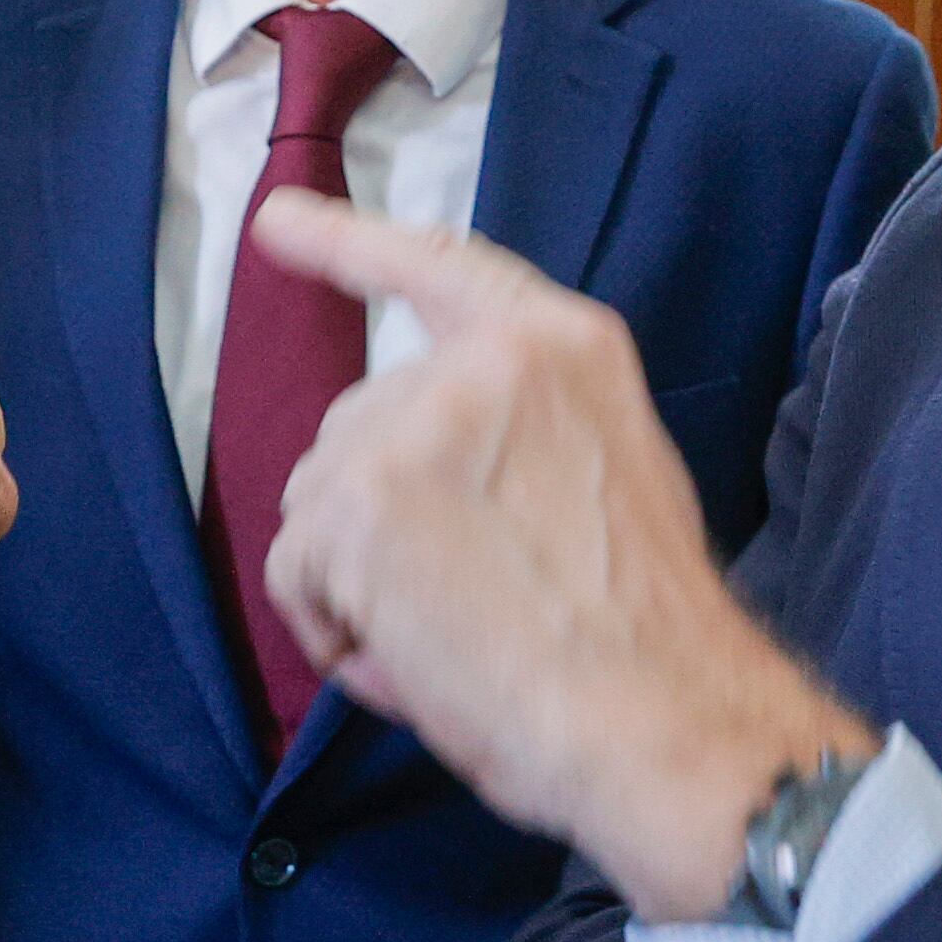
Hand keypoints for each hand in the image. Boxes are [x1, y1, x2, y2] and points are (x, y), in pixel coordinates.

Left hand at [251, 191, 856, 921]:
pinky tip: (408, 660)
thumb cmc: (650, 638)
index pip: (439, 268)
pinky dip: (333, 631)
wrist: (663, 719)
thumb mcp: (613, 476)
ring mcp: (416, 426)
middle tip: (463, 604)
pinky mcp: (361, 505)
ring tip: (449, 640)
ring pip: (318, 501)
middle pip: (359, 425)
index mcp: (565, 348)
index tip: (277, 221)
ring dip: (357, 582)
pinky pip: (296, 570)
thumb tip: (427, 485)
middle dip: (376, 516)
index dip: (349, 244)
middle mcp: (486, 364)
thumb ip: (523, 437)